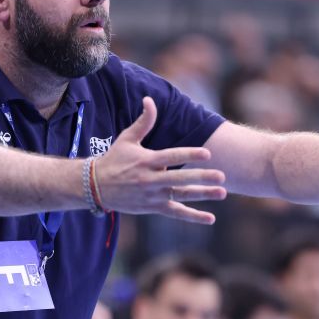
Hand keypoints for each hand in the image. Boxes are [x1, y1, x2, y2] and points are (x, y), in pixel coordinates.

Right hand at [94, 97, 226, 223]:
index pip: (171, 157)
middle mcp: (150, 179)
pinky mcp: (153, 207)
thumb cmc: (114, 159)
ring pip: (181, 196)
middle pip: (179, 179)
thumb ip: (144, 121)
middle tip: (221, 175)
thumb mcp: (127, 138)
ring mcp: (153, 195)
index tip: (207, 154)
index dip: (189, 155)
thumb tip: (149, 99)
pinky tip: (210, 218)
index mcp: (147, 161)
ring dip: (202, 195)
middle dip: (201, 177)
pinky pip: (176, 212)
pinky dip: (193, 216)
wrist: (95, 186)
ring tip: (222, 192)